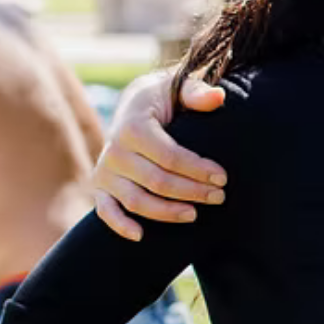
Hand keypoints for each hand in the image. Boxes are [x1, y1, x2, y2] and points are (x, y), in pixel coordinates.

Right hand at [93, 71, 226, 240]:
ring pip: (136, 201)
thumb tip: (218, 97)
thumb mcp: (177, 88)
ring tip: (195, 214)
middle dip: (192, 192)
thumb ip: (196, 92)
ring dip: (167, 212)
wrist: (134, 107)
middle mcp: (115, 150)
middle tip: (219, 197)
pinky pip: (106, 211)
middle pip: (157, 182)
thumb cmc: (163, 100)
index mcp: (133, 126)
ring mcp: (106, 171)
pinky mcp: (100, 186)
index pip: (170, 156)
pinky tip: (141, 235)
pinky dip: (119, 225)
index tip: (222, 177)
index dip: (198, 169)